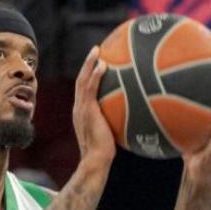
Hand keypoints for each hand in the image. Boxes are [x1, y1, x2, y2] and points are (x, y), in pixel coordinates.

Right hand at [73, 46, 115, 164]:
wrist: (96, 159)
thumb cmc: (105, 152)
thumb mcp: (109, 134)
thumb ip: (115, 122)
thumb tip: (132, 117)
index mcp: (81, 112)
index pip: (83, 90)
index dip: (88, 75)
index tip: (97, 64)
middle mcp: (78, 108)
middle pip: (80, 80)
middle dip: (87, 64)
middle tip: (95, 50)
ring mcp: (81, 108)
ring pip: (82, 80)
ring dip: (89, 64)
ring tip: (97, 50)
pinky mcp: (87, 110)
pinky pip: (90, 88)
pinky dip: (95, 75)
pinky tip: (104, 65)